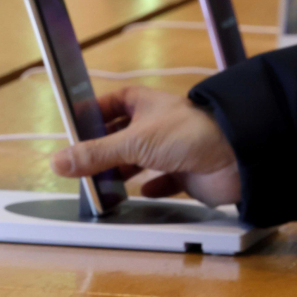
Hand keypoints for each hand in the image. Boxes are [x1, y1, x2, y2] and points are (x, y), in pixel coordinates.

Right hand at [49, 86, 239, 207]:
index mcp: (145, 105)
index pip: (111, 104)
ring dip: (123, 172)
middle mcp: (158, 125)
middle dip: (103, 151)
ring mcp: (172, 148)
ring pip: (139, 160)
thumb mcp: (132, 142)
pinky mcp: (186, 171)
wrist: (239, 154)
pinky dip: (151, 187)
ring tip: (104, 184)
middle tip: (82, 165)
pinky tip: (141, 192)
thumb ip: (94, 154)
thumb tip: (58, 162)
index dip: (93, 115)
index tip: (74, 129)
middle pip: (121, 136)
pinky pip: (164, 180)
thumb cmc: (193, 132)